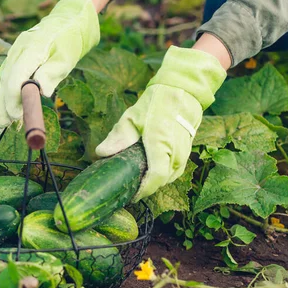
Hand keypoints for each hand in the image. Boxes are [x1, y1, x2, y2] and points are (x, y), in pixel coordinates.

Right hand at [0, 0, 99, 130]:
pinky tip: (9, 112)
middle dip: (2, 105)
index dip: (13, 97)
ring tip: (3, 126)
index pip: (16, 76)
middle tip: (2, 127)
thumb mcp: (66, 58)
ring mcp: (14, 53)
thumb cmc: (68, 42)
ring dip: (2, 103)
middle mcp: (18, 50)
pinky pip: (7, 78)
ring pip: (3, 81)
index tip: (16, 116)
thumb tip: (41, 91)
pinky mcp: (15, 58)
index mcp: (32, 48)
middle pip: (5, 81)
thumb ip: (52, 73)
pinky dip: (7, 95)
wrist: (65, 23)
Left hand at [95, 46, 226, 200]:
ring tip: (139, 181)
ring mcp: (184, 152)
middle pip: (162, 181)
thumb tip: (101, 153)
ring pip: (170, 177)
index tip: (131, 195)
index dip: (144, 190)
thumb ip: (118, 137)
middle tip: (129, 188)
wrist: (182, 92)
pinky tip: (151, 171)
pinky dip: (164, 174)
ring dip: (156, 181)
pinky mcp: (187, 152)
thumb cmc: (156, 103)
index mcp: (160, 143)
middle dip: (147, 188)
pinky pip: (175, 170)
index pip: (156, 176)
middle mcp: (176, 151)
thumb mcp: (132, 117)